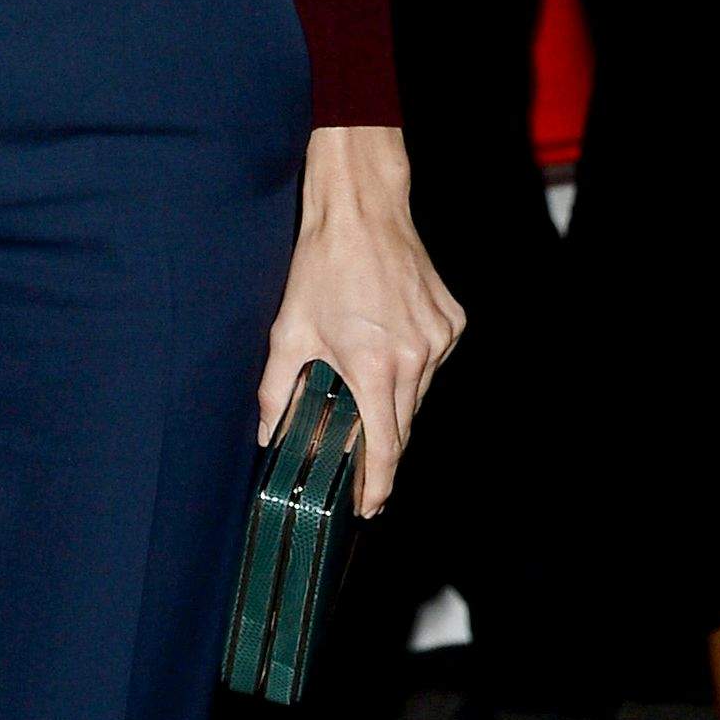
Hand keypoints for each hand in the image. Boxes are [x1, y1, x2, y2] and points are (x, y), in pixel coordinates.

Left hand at [260, 125, 464, 517]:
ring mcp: (439, 339)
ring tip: (366, 376)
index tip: (371, 507)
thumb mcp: (288, 332)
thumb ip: (276, 391)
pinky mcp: (452, 322)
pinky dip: (411, 367)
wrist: (363, 212)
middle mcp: (415, 358)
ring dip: (394, 400)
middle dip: (381, 445)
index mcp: (373, 367)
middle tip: (359, 457)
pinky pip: (431, 364)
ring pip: (418, 394)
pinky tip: (386, 344)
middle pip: (401, 424)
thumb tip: (267, 434)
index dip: (378, 484)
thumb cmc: (323, 268)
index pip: (384, 447)